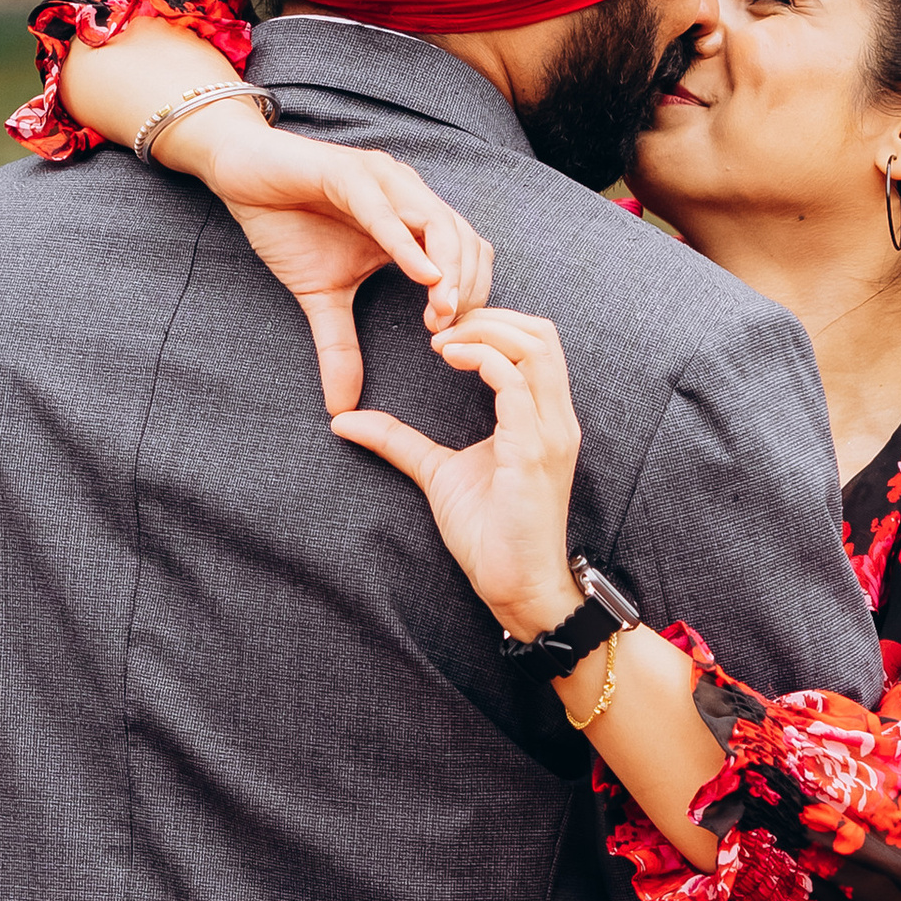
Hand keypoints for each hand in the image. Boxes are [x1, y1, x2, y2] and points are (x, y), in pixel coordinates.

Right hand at [194, 116, 494, 417]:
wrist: (240, 175)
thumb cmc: (287, 225)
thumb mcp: (320, 297)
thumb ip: (340, 346)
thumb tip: (340, 410)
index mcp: (412, 220)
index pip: (468, 256)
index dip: (469, 298)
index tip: (451, 339)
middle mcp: (408, 195)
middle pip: (465, 240)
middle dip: (467, 290)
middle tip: (449, 332)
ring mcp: (383, 180)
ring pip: (437, 222)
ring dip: (447, 268)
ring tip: (441, 311)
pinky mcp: (349, 171)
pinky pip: (385, 209)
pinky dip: (406, 241)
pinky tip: (422, 274)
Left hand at [330, 309, 581, 638]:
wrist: (516, 585)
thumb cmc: (489, 533)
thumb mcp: (437, 473)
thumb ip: (400, 441)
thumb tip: (345, 421)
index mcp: (541, 417)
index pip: (534, 342)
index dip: (491, 322)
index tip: (442, 330)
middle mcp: (555, 417)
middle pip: (541, 333)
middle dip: (489, 316)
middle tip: (440, 326)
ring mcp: (549, 432)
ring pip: (536, 347)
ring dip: (485, 331)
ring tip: (442, 342)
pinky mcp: (535, 450)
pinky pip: (515, 384)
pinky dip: (482, 358)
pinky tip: (449, 358)